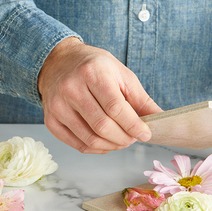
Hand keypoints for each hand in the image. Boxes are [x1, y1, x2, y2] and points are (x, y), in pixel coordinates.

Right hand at [38, 37, 161, 153]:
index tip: (145, 133)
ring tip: (122, 140)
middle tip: (134, 138)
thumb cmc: (94, 67)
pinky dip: (96, 149)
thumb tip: (161, 119)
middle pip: (102, 126)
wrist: (59, 62)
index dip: (133, 125)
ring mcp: (57, 106)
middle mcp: (71, 89)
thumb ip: (141, 99)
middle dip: (124, 138)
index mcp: (92, 73)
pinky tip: (106, 143)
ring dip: (112, 146)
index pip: (115, 108)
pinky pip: (77, 144)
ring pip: (90, 139)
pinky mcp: (50, 121)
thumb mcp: (121, 74)